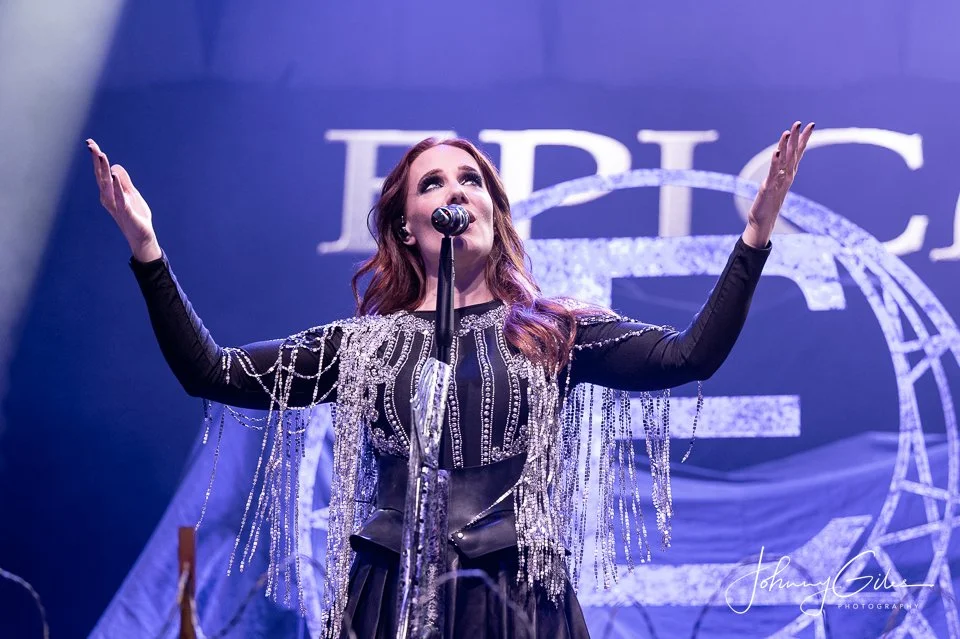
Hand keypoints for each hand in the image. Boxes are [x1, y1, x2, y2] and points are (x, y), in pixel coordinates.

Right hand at [86, 139, 160, 261]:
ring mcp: (115, 204)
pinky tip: (113, 175)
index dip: (96, 158)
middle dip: (96, 160)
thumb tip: (115, 167)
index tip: (90, 144)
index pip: (101, 172)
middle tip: (91, 145)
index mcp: (109, 193)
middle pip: (100, 176)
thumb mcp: (131, 194)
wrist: (142, 236)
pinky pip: (119, 197)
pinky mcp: (125, 211)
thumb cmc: (136, 215)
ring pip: (107, 184)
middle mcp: (108, 198)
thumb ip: (124, 181)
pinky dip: (116, 185)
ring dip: (103, 169)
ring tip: (100, 155)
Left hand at [742, 121, 813, 248]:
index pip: (799, 152)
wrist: (764, 220)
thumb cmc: (770, 201)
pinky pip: (773, 172)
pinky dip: (775, 161)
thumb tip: (783, 157)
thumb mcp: (777, 182)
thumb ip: (781, 170)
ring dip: (786, 146)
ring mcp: (779, 181)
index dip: (805, 138)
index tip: (811, 125)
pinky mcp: (769, 186)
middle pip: (794, 153)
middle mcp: (787, 175)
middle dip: (797, 137)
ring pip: (784, 160)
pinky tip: (776, 151)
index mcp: (790, 172)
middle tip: (800, 122)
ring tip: (787, 132)